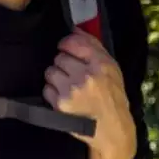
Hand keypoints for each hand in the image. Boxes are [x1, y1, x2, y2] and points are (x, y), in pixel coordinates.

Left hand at [44, 29, 135, 158]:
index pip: (74, 42)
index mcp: (102, 65)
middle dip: (63, 64)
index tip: (64, 48)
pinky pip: (46, 88)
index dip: (66, 44)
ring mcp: (72, 90)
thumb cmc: (112, 97)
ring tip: (68, 86)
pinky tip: (64, 97)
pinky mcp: (60, 103)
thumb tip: (73, 29)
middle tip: (72, 74)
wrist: (111, 129)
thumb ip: (93, 48)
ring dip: (56, 78)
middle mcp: (86, 76)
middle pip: (59, 57)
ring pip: (50, 71)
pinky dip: (52, 92)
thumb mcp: (112, 70)